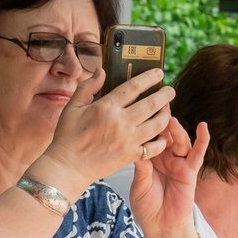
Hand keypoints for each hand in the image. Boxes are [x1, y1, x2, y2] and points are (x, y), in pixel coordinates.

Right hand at [37, 69, 173, 192]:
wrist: (67, 167)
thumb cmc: (67, 137)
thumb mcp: (72, 107)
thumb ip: (87, 87)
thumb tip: (101, 70)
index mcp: (106, 107)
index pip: (134, 87)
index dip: (149, 78)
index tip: (158, 73)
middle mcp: (121, 122)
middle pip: (152, 103)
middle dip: (165, 95)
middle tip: (170, 90)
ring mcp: (128, 140)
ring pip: (158, 124)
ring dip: (166, 114)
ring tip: (167, 109)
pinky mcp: (131, 155)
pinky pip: (154, 147)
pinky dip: (162, 140)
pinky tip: (162, 135)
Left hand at [127, 117, 210, 237]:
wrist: (161, 228)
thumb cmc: (147, 208)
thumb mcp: (138, 184)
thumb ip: (141, 166)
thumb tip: (136, 145)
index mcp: (149, 160)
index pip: (148, 137)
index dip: (145, 124)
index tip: (139, 107)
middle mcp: (164, 159)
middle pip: (164, 136)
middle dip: (161, 121)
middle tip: (156, 105)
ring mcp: (178, 164)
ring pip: (178, 142)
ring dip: (176, 130)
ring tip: (170, 118)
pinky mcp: (191, 172)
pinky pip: (198, 154)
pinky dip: (202, 141)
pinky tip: (203, 127)